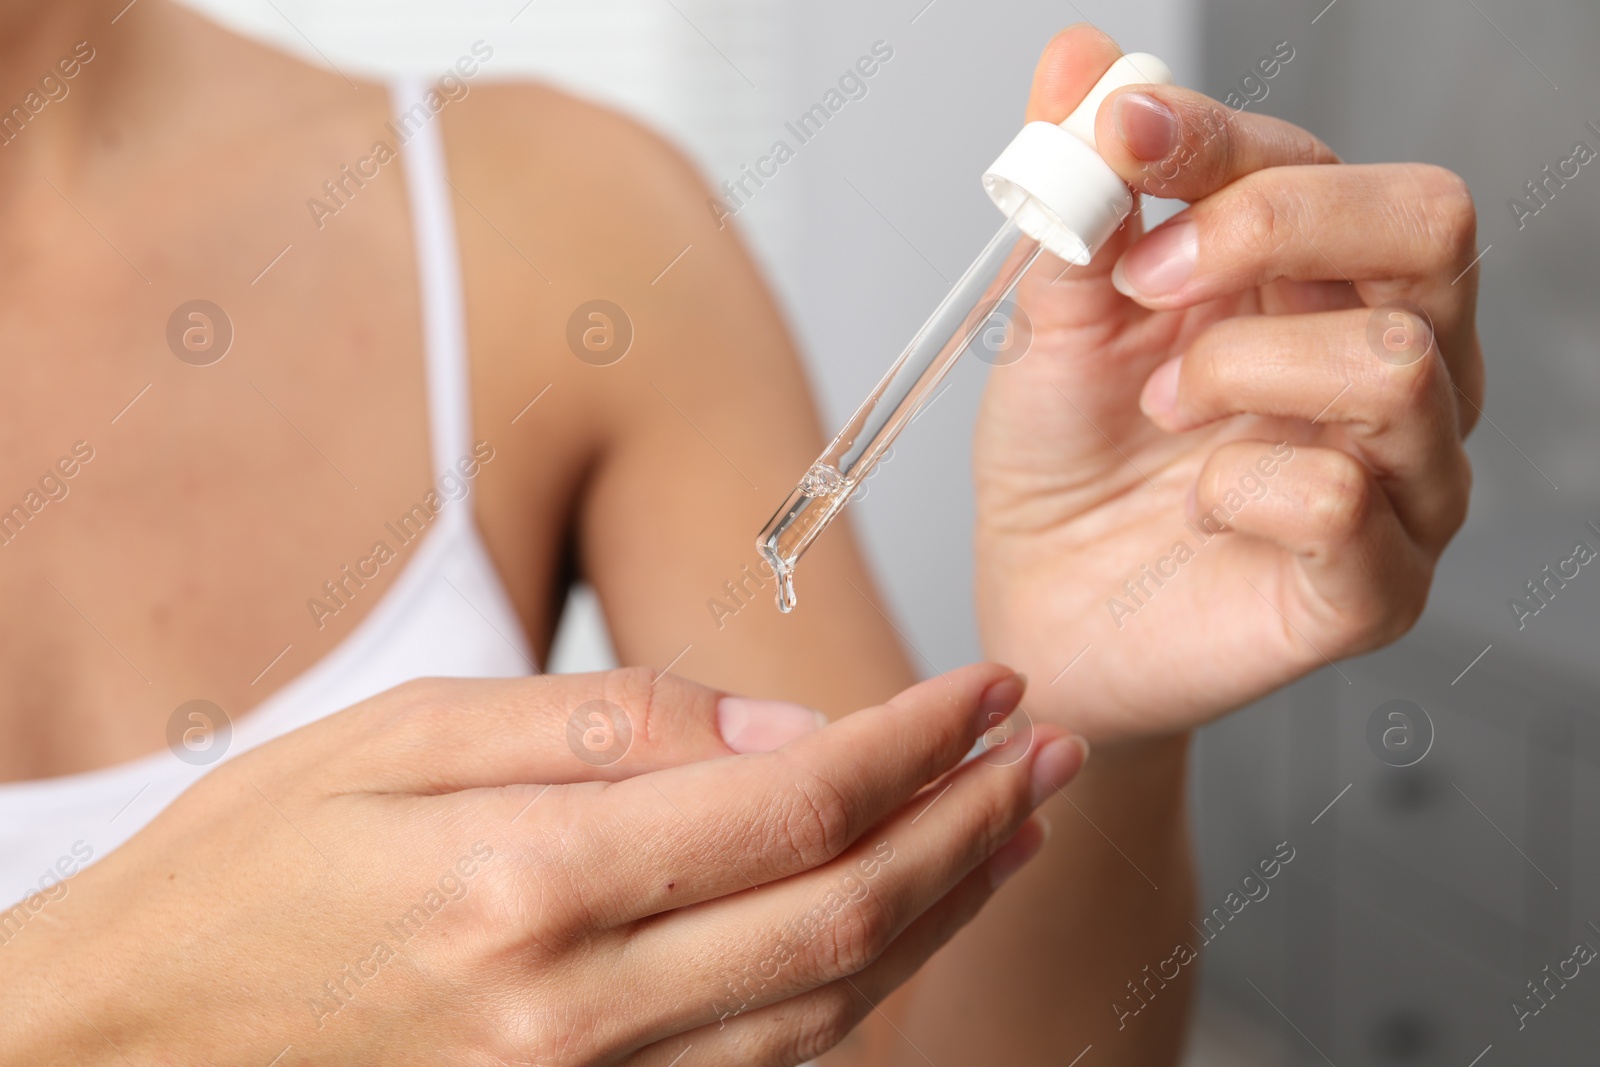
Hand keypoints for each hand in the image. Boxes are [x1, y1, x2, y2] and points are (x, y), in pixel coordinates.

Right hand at [0, 666, 1083, 1065]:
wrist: (124, 1042)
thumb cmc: (243, 870)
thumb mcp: (397, 735)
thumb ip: (600, 726)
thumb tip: (775, 726)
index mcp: (524, 880)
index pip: (791, 804)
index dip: (913, 741)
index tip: (984, 690)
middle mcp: (570, 1006)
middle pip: (841, 916)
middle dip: (966, 826)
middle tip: (1042, 753)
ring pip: (826, 1009)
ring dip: (940, 916)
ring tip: (1007, 832)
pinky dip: (856, 998)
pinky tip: (903, 933)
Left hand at [975, 26, 1481, 741]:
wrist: (1040, 609)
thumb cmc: (1067, 469)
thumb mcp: (1057, 318)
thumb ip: (1082, 201)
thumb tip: (1081, 57)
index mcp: (1322, 285)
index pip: (1334, 167)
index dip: (1225, 138)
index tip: (1122, 137)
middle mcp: (1393, 366)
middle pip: (1428, 225)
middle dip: (1267, 224)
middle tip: (1145, 280)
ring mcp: (1403, 478)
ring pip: (1391, 360)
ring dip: (1236, 368)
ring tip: (1159, 410)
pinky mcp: (1376, 585)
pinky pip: (1340, 499)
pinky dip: (1233, 488)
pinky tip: (1193, 507)